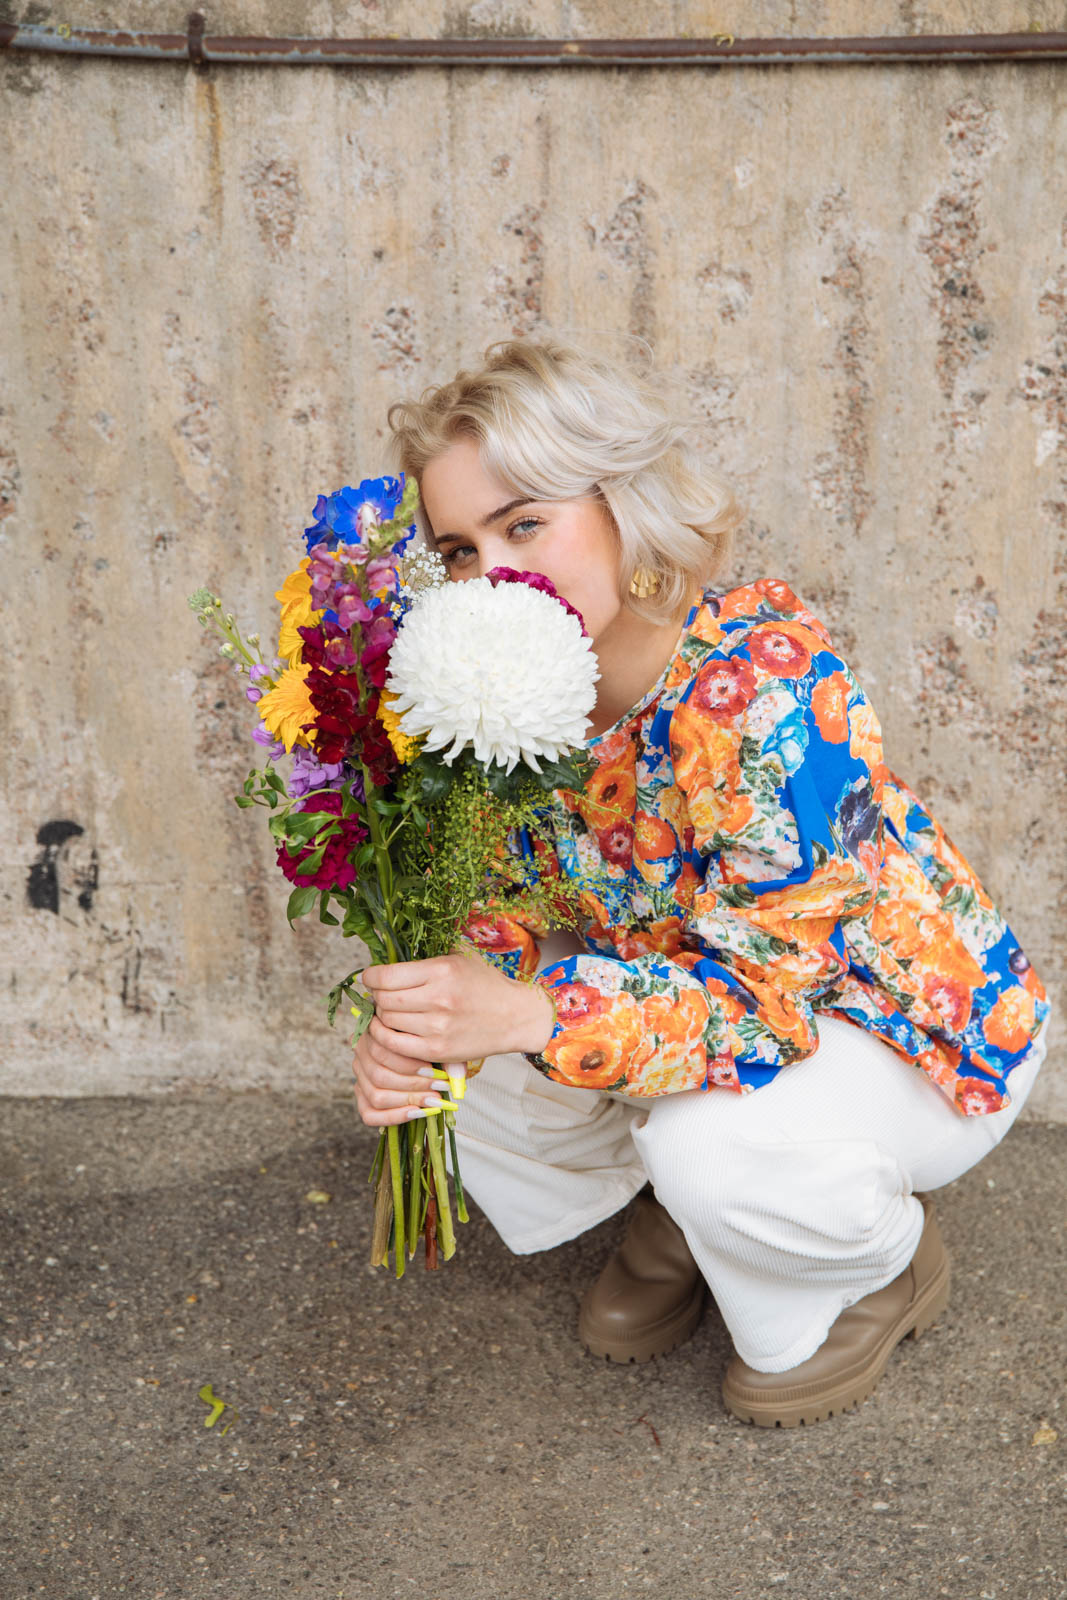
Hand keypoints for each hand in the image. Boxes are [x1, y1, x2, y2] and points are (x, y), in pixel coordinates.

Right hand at [351, 1022, 453, 1127]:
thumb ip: (444, 1055)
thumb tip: (456, 1077)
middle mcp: (361, 1051)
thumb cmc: (431, 1041)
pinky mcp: (361, 1098)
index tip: (434, 1070)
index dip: (410, 1064)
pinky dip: (394, 1116)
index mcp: (374, 1030)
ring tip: (434, 1099)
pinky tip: (417, 1112)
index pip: (383, 1050)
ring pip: (376, 1095)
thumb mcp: (437, 1040)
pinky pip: (369, 1115)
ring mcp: (359, 1076)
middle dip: (413, 1084)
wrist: (425, 1055)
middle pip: (379, 1075)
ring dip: (408, 1100)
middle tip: (439, 1087)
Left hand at [361, 948, 555, 1065]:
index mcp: (441, 970)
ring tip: (390, 1011)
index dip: (370, 976)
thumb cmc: (485, 984)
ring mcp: (437, 1027)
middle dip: (376, 996)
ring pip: (387, 1021)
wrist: (515, 1016)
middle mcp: (438, 998)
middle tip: (382, 994)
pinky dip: (385, 1037)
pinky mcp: (437, 1050)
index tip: (370, 977)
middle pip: (383, 999)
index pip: (386, 976)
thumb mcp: (458, 958)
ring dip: (382, 1016)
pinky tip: (390, 1030)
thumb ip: (424, 959)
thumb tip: (385, 961)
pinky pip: (395, 1045)